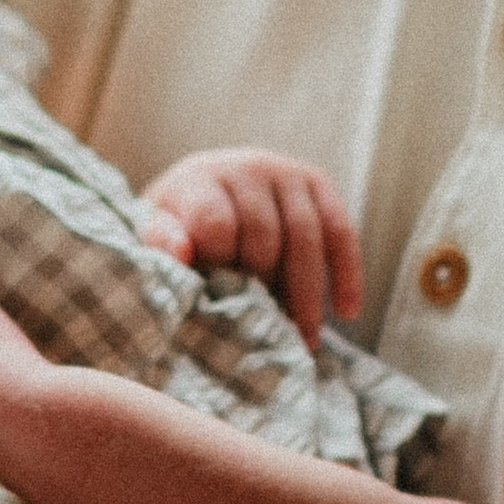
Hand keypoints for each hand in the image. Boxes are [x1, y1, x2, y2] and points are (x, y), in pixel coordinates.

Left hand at [139, 148, 362, 337]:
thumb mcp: (156, 233)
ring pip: (306, 236)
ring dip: (309, 293)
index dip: (221, 268)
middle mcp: (246, 166)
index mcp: (199, 178)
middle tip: (264, 330)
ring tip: (306, 338)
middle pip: (266, 235)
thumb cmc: (179, 224)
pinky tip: (347, 311)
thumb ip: (161, 242)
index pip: (218, 226)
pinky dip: (347, 274)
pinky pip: (341, 231)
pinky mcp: (317, 184)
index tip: (218, 298)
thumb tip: (181, 253)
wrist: (205, 189)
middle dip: (265, 287)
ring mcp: (286, 171)